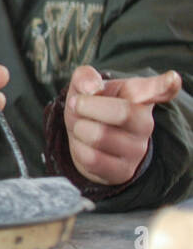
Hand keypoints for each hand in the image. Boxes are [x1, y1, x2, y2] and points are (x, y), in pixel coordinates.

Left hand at [64, 65, 181, 185]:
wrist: (86, 141)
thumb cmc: (91, 109)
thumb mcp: (85, 88)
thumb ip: (85, 77)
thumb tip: (91, 88)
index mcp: (138, 96)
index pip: (157, 90)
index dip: (165, 85)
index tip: (172, 79)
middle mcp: (144, 123)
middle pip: (123, 112)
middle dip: (89, 106)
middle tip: (77, 104)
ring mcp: (136, 149)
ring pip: (100, 136)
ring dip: (80, 128)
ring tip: (83, 127)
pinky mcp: (122, 170)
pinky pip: (92, 158)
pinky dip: (78, 148)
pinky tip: (85, 146)